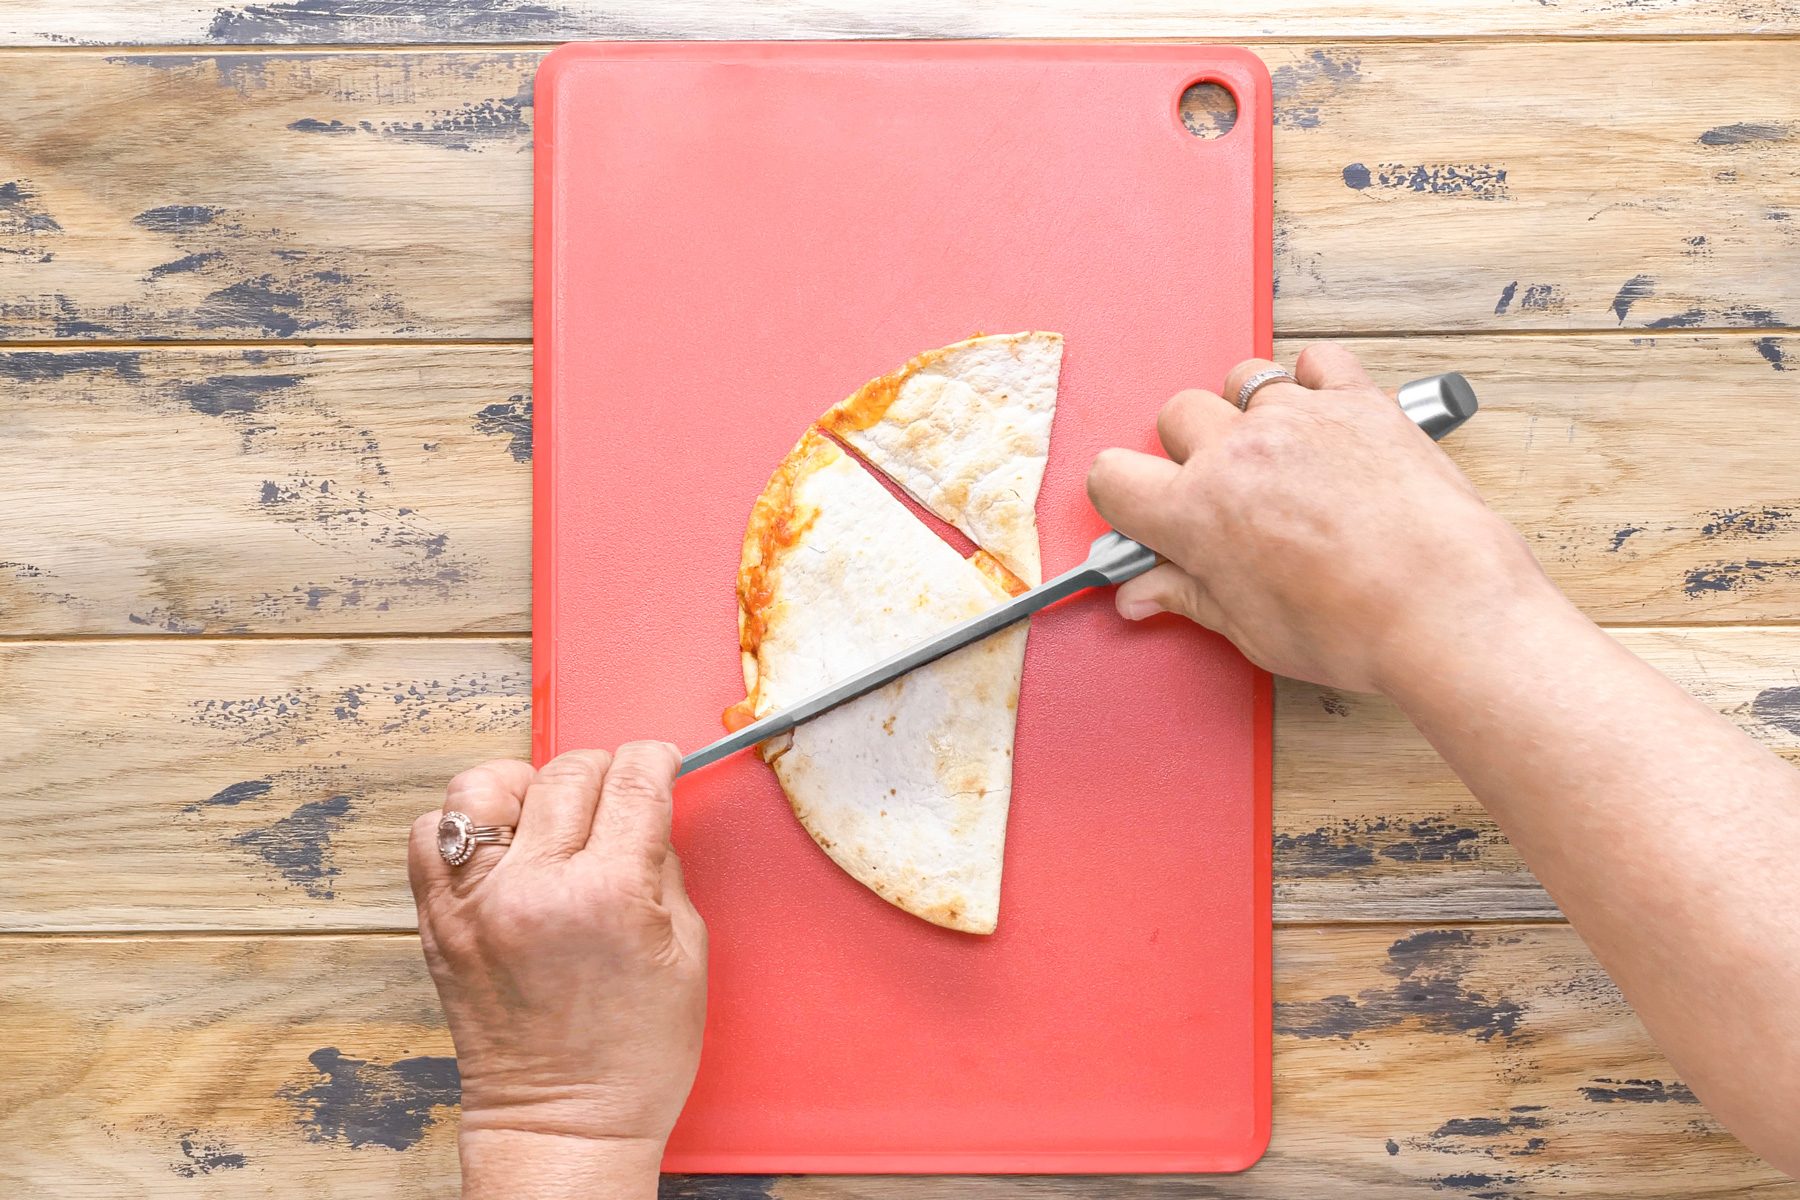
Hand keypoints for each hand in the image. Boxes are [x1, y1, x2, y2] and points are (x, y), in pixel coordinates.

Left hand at [408, 744, 705, 1198]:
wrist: (563, 1126)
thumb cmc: (632, 1058)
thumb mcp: (687, 953)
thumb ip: (662, 869)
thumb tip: (644, 814)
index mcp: (608, 895)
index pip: (632, 781)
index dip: (654, 761)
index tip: (658, 765)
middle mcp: (534, 888)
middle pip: (566, 773)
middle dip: (602, 773)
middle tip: (615, 796)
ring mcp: (475, 903)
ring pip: (484, 785)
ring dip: (525, 786)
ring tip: (547, 816)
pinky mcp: (438, 921)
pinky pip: (432, 834)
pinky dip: (464, 824)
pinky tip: (499, 846)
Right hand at [1086, 342, 1560, 693]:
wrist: (1444, 607)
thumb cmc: (1356, 627)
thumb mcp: (1252, 631)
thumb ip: (1188, 597)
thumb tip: (1143, 594)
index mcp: (1196, 512)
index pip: (1113, 476)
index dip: (1124, 497)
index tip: (1146, 512)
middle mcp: (1238, 451)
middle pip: (1176, 416)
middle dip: (1186, 450)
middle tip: (1221, 492)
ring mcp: (1298, 418)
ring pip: (1240, 380)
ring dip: (1245, 411)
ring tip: (1275, 454)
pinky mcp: (1357, 402)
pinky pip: (1317, 362)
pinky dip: (1313, 379)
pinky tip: (1322, 416)